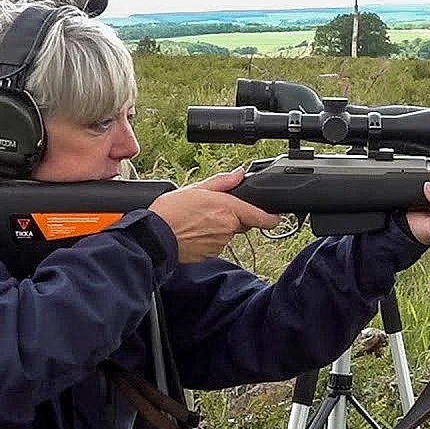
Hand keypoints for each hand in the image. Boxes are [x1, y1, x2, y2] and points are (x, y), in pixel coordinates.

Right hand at [149, 169, 280, 262]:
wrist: (155, 237)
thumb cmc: (171, 211)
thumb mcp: (196, 188)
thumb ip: (222, 182)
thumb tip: (240, 174)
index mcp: (228, 209)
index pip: (261, 217)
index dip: (271, 217)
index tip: (275, 216)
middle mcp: (228, 228)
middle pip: (241, 223)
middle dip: (232, 217)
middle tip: (211, 210)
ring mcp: (220, 243)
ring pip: (227, 233)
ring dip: (219, 227)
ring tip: (197, 221)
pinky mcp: (211, 254)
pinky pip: (216, 244)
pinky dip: (209, 238)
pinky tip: (194, 232)